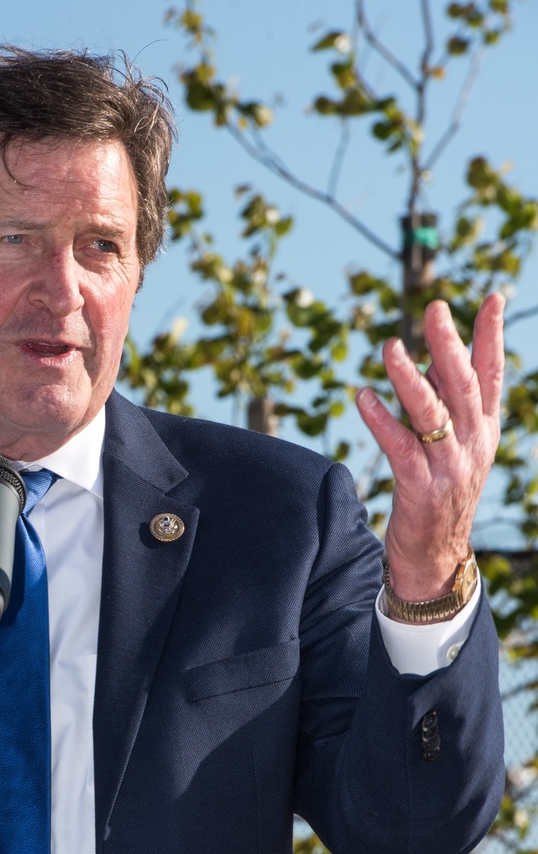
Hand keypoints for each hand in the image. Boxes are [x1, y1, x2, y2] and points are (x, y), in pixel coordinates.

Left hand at [355, 294, 502, 601]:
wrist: (435, 557)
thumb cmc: (440, 493)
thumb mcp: (453, 444)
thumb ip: (447, 401)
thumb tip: (439, 354)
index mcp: (483, 430)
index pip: (491, 376)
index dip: (491, 337)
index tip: (492, 296)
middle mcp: (472, 444)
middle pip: (463, 387)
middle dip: (450, 345)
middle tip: (434, 309)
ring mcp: (448, 467)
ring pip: (433, 415)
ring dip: (410, 379)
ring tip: (390, 348)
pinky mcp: (421, 488)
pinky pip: (401, 448)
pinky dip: (381, 421)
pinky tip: (363, 397)